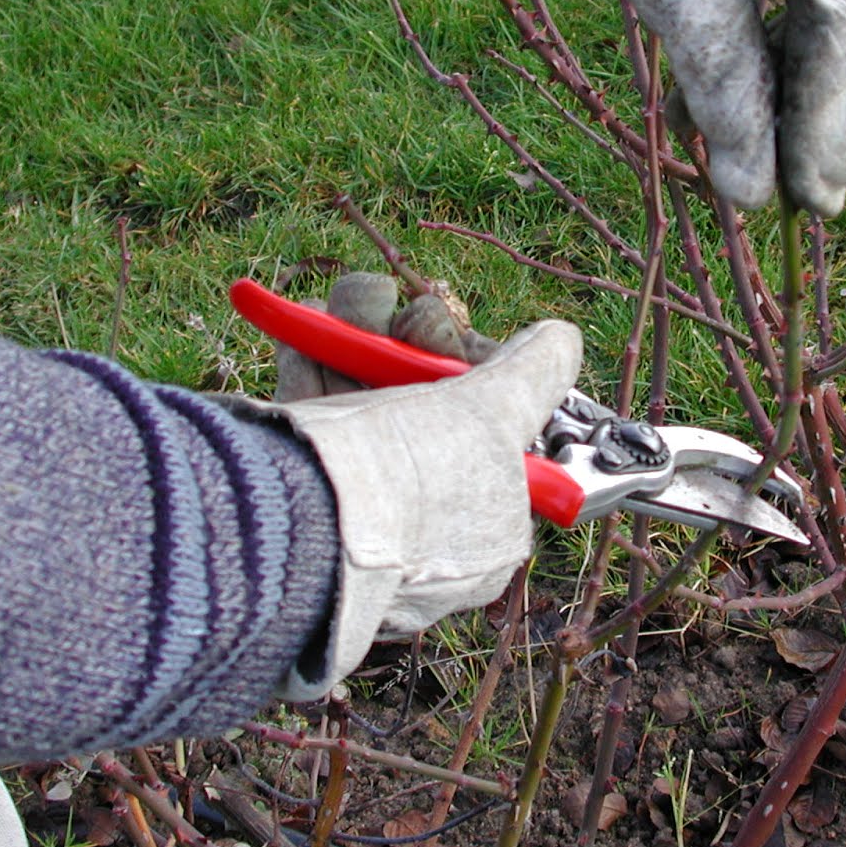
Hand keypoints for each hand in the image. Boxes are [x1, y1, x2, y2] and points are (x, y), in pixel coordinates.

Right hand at [242, 274, 580, 696]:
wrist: (283, 521)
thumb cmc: (405, 487)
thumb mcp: (493, 421)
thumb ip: (532, 378)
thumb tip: (561, 341)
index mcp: (479, 536)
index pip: (496, 440)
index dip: (484, 379)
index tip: (466, 352)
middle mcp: (415, 525)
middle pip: (428, 406)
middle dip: (417, 347)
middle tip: (409, 328)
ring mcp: (349, 503)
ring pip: (365, 393)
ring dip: (362, 334)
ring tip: (357, 309)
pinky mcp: (285, 476)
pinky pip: (307, 402)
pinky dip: (309, 352)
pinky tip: (312, 321)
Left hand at [450, 0, 845, 216]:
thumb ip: (719, 82)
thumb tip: (754, 193)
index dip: (831, 117)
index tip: (804, 196)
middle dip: (829, 117)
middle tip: (809, 203)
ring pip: (828, 18)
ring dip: (797, 100)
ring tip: (773, 178)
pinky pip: (788, 0)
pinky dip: (761, 63)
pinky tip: (724, 119)